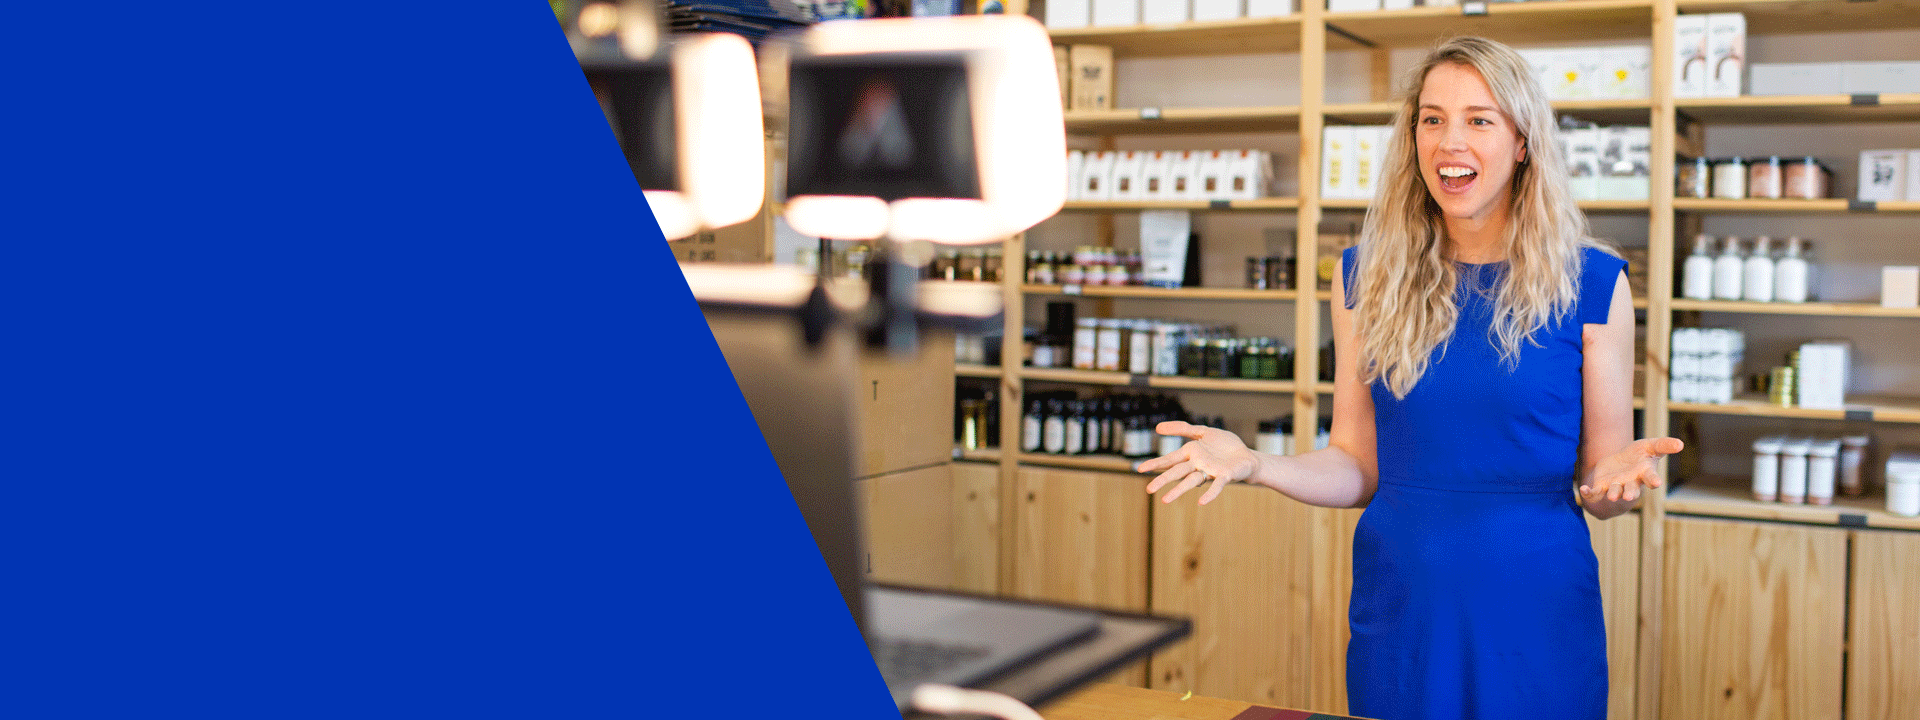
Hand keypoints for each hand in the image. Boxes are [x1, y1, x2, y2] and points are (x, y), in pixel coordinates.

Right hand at [1136, 421, 1257, 505]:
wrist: (1247, 457)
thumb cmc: (1225, 446)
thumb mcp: (1203, 432)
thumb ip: (1182, 428)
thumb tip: (1157, 428)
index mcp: (1191, 454)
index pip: (1170, 459)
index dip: (1156, 464)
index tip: (1139, 469)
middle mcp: (1197, 465)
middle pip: (1177, 472)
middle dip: (1163, 480)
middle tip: (1149, 490)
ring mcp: (1210, 472)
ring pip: (1191, 481)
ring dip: (1178, 490)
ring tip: (1165, 500)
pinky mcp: (1225, 476)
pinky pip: (1216, 486)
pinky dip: (1209, 494)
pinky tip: (1201, 502)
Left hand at [1580, 437, 1683, 504]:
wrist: (1620, 462)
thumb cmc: (1639, 454)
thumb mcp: (1651, 446)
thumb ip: (1664, 445)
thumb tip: (1680, 443)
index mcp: (1644, 473)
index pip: (1651, 478)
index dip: (1653, 480)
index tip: (1656, 483)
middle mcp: (1631, 483)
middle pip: (1632, 490)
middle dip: (1630, 493)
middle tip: (1628, 497)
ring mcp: (1616, 486)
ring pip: (1615, 492)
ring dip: (1613, 494)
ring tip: (1612, 496)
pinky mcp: (1602, 486)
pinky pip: (1596, 493)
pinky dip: (1589, 494)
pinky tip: (1583, 490)